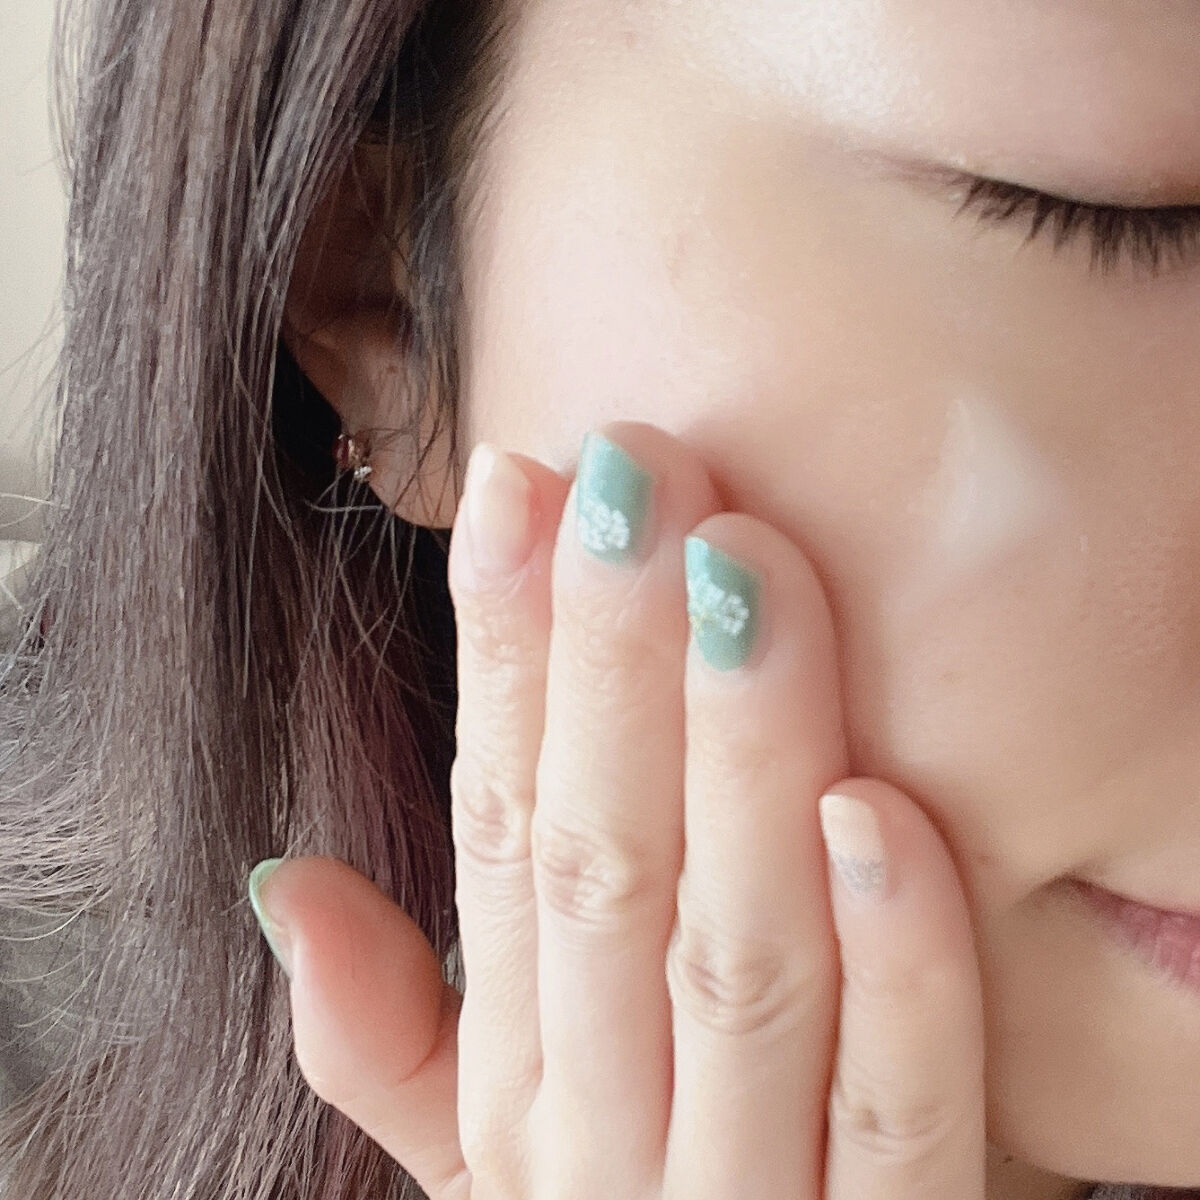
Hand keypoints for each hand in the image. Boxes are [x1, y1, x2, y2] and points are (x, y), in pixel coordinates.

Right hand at [250, 422, 987, 1197]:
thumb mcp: (502, 1152)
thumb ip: (397, 1044)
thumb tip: (280, 885)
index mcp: (521, 1087)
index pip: (496, 836)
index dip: (498, 656)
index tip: (515, 490)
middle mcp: (611, 1143)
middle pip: (602, 872)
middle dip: (611, 660)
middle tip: (635, 467)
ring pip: (738, 962)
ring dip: (739, 757)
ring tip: (745, 563)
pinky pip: (902, 1111)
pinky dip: (891, 963)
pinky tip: (879, 802)